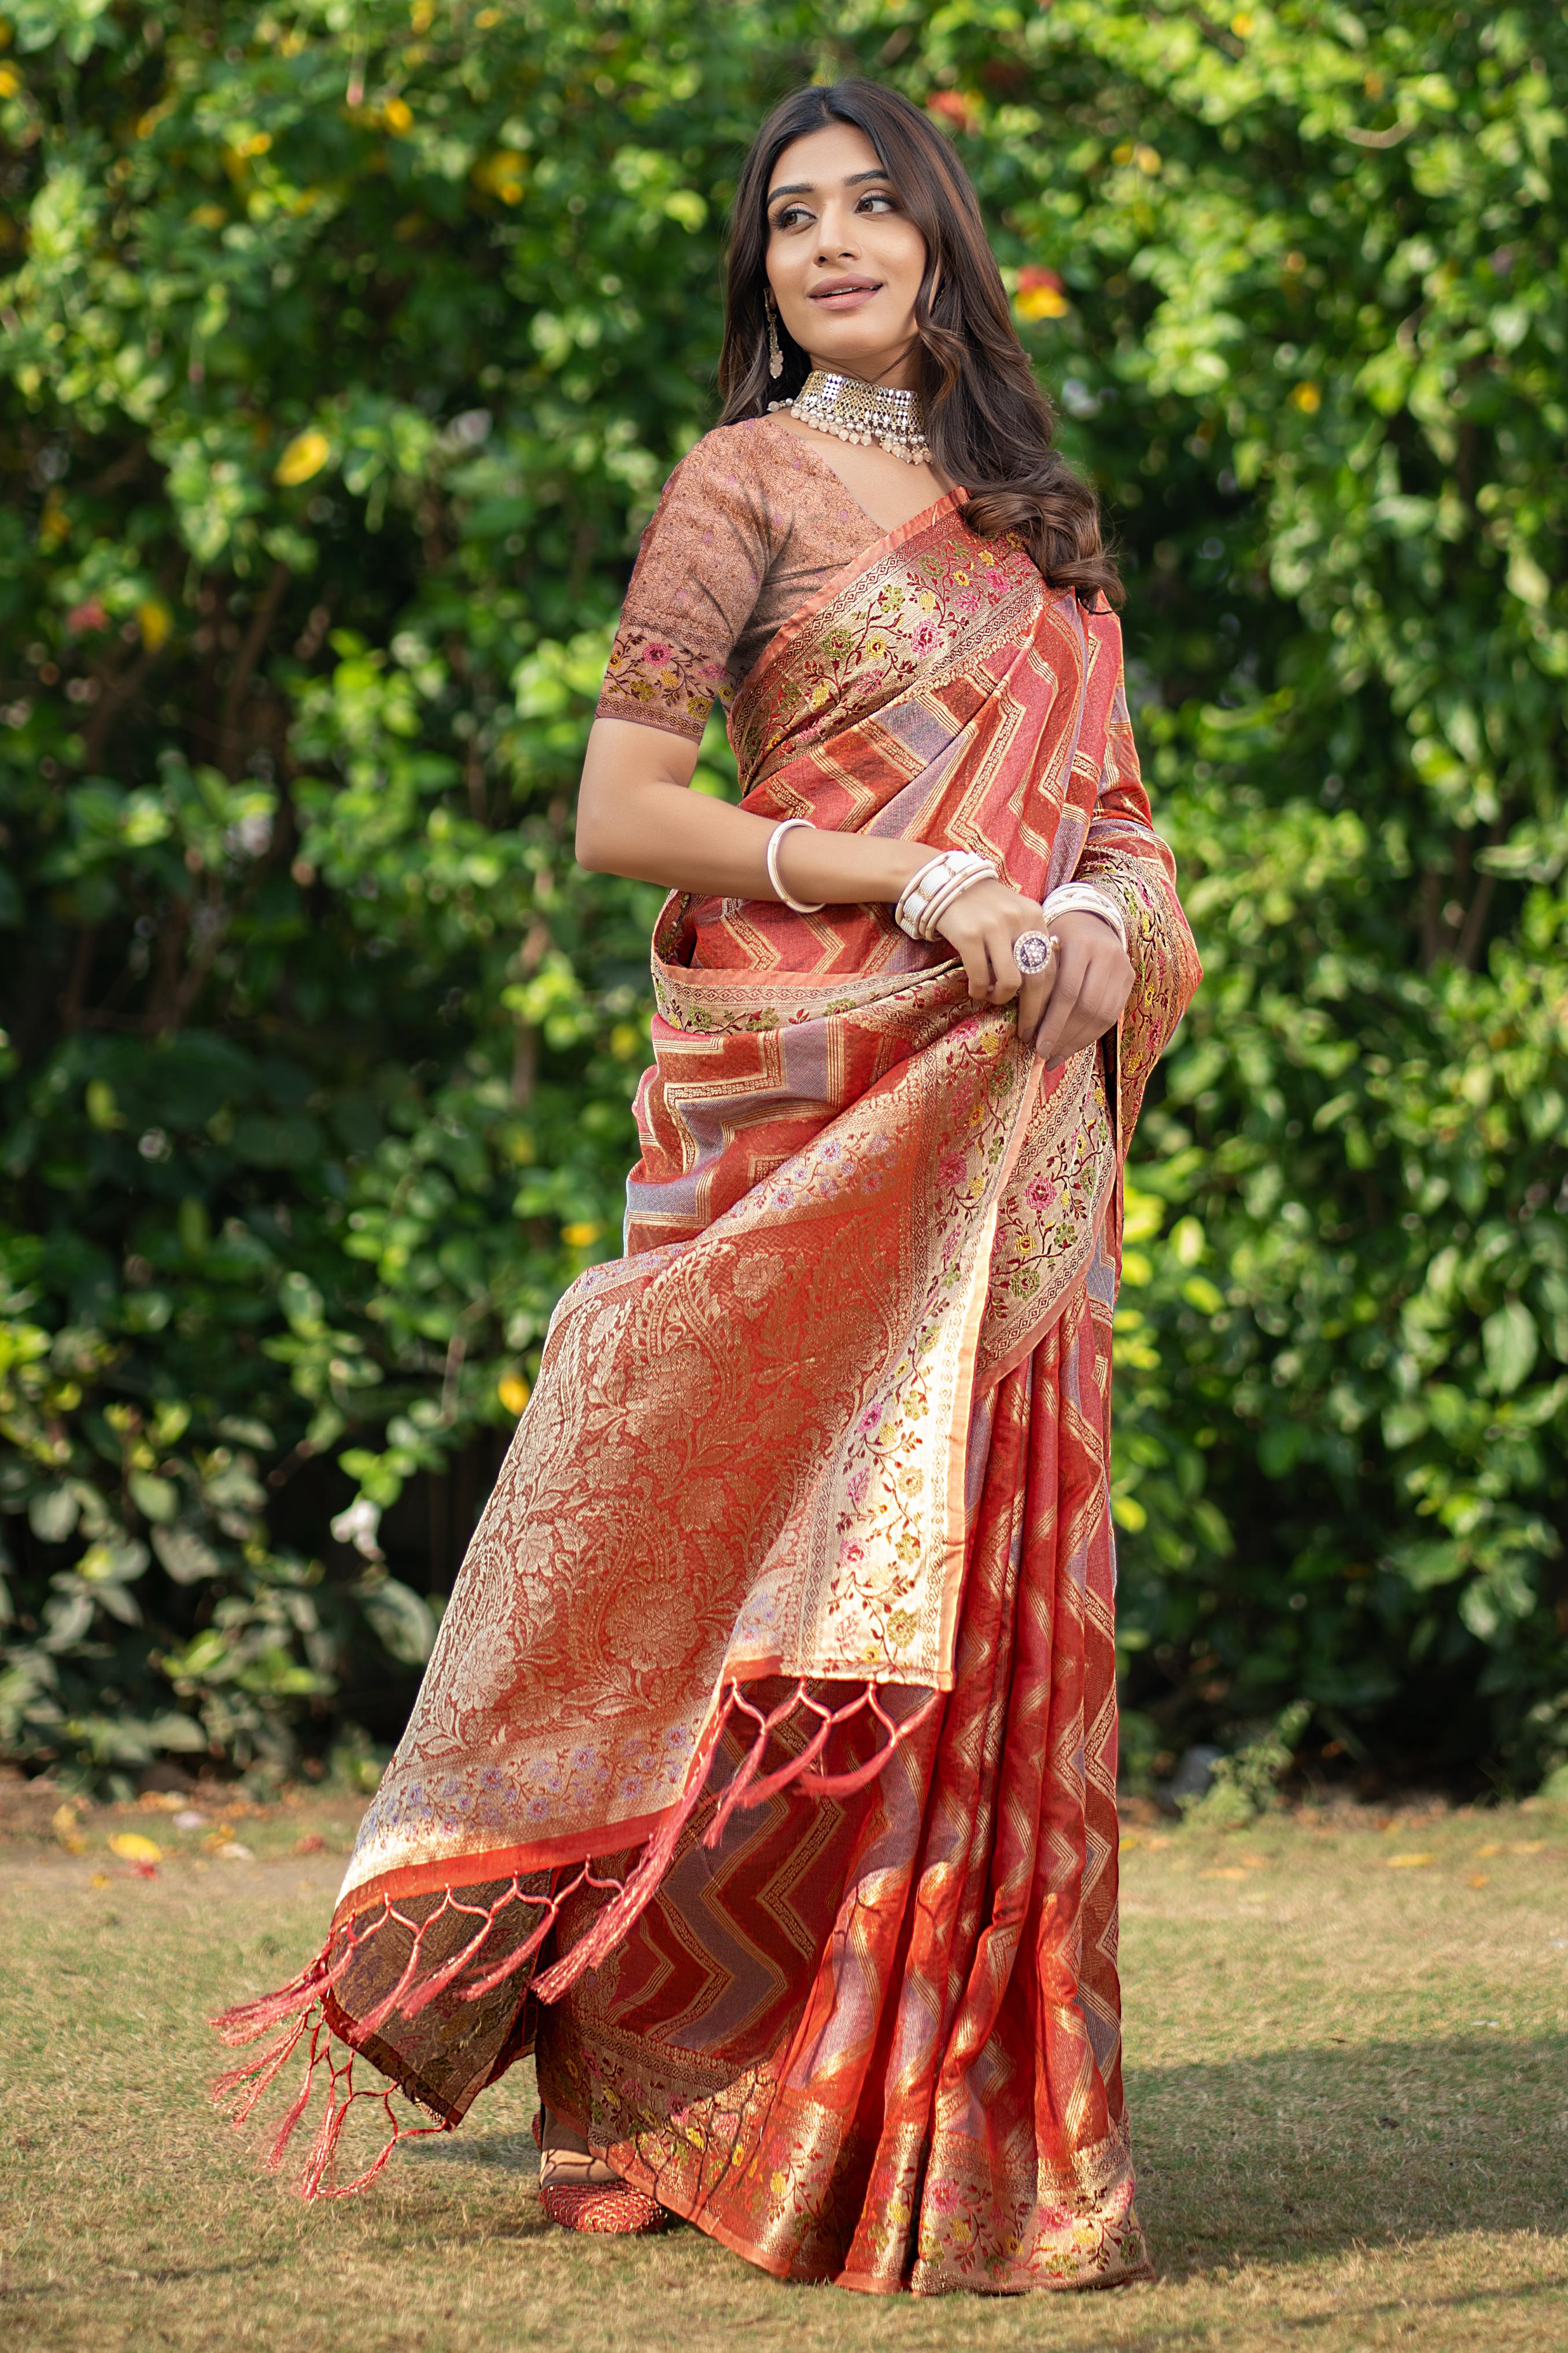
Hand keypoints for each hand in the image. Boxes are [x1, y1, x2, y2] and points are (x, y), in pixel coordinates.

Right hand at [935, 886, 1132, 1070]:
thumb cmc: (983, 908)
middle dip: (1033, 1013)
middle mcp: (1020, 920)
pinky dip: (979, 991)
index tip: (1044, 1022)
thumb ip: (1029, 942)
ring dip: (1001, 999)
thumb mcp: (1014, 916)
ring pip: (1011, 982)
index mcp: (1036, 917)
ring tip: (991, 997)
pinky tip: (974, 990)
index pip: (1053, 967)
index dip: (1050, 1000)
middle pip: (1037, 979)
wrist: (947, 883)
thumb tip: (1043, 990)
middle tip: (1027, 1034)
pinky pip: (981, 977)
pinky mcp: (969, 935)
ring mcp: (994, 927)